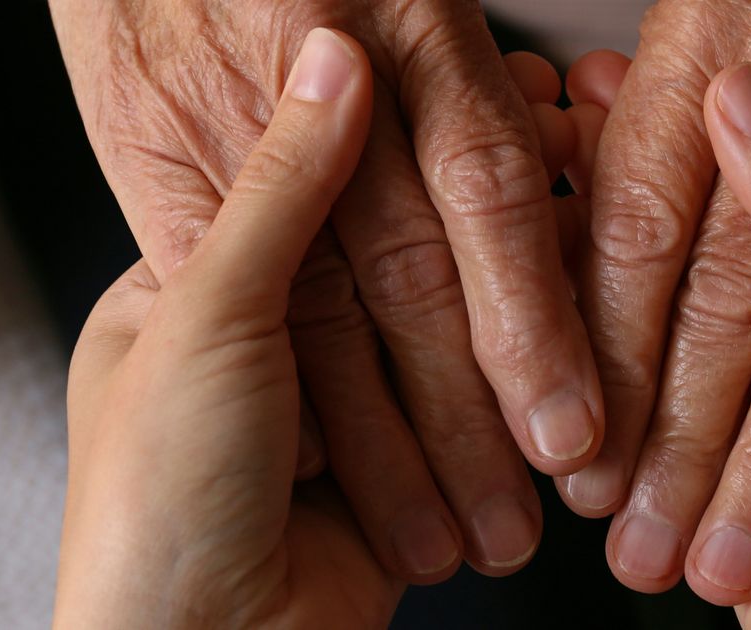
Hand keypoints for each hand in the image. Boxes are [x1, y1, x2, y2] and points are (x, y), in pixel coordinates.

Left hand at [51, 0, 601, 577]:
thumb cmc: (154, 503)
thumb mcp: (208, 315)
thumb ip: (283, 190)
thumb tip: (332, 59)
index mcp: (190, 291)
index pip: (319, 195)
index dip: (402, 151)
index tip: (497, 117)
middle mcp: (265, 352)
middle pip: (393, 271)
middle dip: (477, 233)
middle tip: (568, 165)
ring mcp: (334, 426)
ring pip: (439, 349)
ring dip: (513, 316)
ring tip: (596, 245)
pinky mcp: (398, 495)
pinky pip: (470, 428)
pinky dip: (521, 396)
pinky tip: (574, 345)